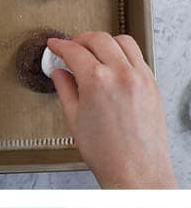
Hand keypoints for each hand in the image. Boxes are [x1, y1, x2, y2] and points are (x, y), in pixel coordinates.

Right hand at [49, 33, 175, 188]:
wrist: (135, 168)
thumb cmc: (106, 151)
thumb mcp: (74, 119)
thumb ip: (65, 90)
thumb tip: (60, 74)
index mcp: (96, 81)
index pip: (74, 51)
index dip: (60, 45)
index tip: (54, 45)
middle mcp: (121, 74)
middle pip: (99, 39)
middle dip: (80, 39)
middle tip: (70, 46)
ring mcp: (140, 76)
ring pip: (123, 41)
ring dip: (104, 41)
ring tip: (92, 51)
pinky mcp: (152, 83)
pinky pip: (137, 56)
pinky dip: (122, 54)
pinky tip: (112, 64)